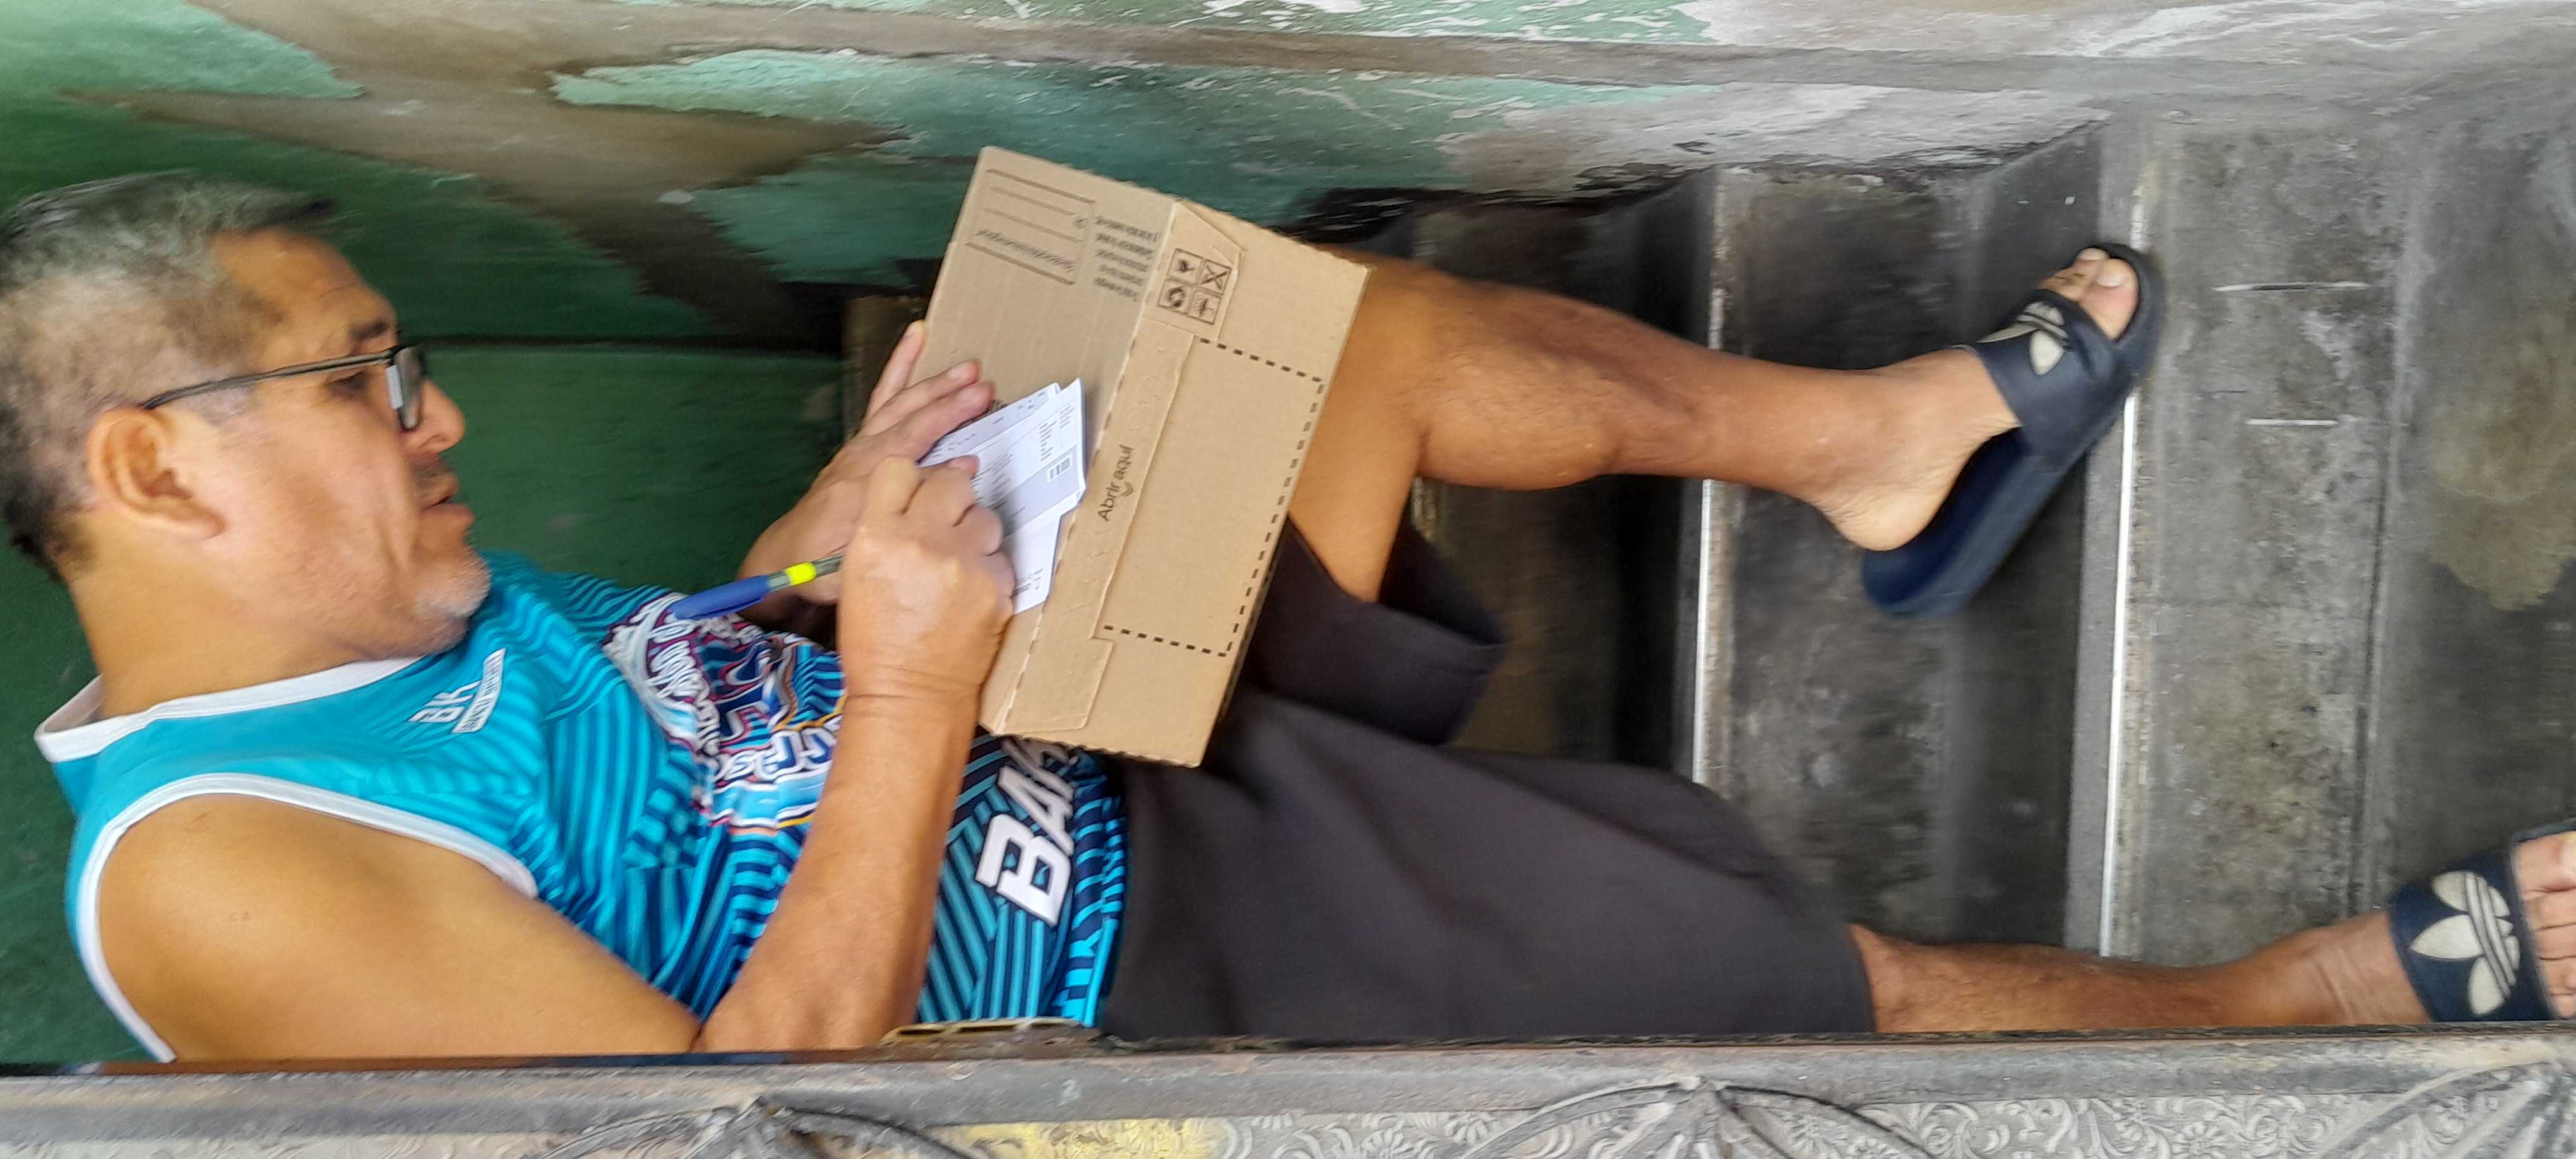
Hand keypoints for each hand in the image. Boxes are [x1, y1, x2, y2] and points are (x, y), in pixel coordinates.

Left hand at [745, 322, 992, 604]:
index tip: (982, 405)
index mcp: (866, 480)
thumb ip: (915, 510)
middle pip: (910, 415)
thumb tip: (963, 470)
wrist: (783, 560)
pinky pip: (882, 401)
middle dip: (948, 397)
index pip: (916, 440)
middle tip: (984, 382)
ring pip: (898, 403)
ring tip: (967, 366)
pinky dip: (899, 372)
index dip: (950, 418)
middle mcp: (862, 455)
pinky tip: (915, 344)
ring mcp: (858, 447)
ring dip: (932, 382)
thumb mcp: (869, 550)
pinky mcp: (858, 446)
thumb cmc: (823, 566)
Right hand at [835, 456, 1012, 702]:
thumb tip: (920, 494)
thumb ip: (884, 528)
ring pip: (984, 515)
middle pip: (950, 482)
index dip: (911, 482)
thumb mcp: (858, 575)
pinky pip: (1000, 555)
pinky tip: (973, 593)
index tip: (916, 498)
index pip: (900, 469)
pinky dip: (989, 568)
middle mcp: (921, 540)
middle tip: (945, 526)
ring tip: (959, 564)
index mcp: (875, 536)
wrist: (909, 695)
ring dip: (974, 532)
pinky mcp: (996, 585)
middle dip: (950, 498)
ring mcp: (963, 562)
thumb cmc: (875, 640)